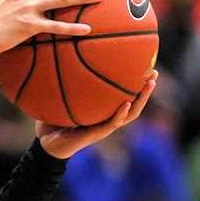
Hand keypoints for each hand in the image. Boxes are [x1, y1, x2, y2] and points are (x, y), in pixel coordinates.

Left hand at [35, 70, 156, 158]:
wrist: (45, 144)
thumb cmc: (52, 120)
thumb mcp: (60, 98)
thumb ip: (66, 82)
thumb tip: (64, 56)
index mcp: (103, 111)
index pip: (124, 96)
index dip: (135, 84)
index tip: (144, 67)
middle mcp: (107, 118)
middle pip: (134, 103)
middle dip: (146, 89)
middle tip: (154, 73)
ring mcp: (104, 127)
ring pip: (130, 114)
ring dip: (141, 100)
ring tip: (149, 84)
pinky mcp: (96, 135)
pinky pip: (112, 124)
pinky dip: (120, 114)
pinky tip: (126, 104)